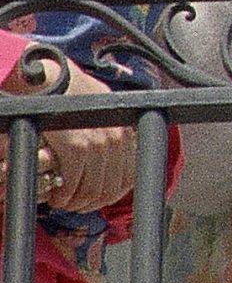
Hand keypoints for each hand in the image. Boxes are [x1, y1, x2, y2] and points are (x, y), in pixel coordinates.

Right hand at [1, 62, 135, 216]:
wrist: (51, 78)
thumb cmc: (72, 95)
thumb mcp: (102, 112)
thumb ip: (111, 134)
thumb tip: (113, 160)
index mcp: (125, 132)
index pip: (128, 177)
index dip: (111, 195)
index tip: (95, 200)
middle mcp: (116, 138)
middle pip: (110, 187)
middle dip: (91, 202)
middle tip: (75, 205)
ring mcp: (97, 143)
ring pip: (91, 189)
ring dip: (76, 202)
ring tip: (64, 201)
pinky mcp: (75, 146)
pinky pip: (72, 183)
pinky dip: (63, 195)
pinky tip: (56, 196)